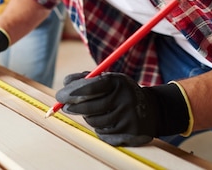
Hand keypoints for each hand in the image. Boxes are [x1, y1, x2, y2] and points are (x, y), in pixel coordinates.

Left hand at [55, 72, 190, 145]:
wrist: (151, 109)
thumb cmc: (120, 92)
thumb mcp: (108, 79)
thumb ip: (86, 78)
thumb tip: (65, 83)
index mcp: (117, 82)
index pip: (90, 87)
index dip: (72, 92)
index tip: (60, 96)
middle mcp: (124, 99)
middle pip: (89, 107)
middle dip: (73, 108)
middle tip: (65, 107)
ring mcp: (128, 117)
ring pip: (94, 121)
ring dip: (88, 118)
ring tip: (93, 112)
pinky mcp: (130, 133)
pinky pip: (103, 134)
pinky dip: (99, 128)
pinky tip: (106, 121)